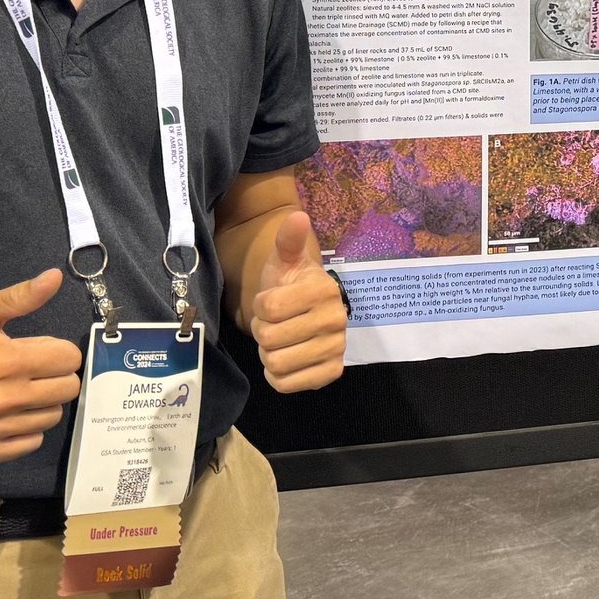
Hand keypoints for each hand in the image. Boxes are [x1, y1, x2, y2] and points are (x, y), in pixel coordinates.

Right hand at [0, 270, 84, 467]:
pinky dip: (24, 429)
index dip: (58, 351)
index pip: (69, 359)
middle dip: (55, 375)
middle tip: (32, 371)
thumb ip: (20, 297)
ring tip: (15, 391)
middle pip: (67, 389)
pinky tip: (5, 414)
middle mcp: (2, 399)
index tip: (40, 350)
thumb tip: (55, 277)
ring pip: (51, 417)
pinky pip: (29, 443)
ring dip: (40, 403)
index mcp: (6, 361)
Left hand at [248, 211, 346, 393]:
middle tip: (276, 323)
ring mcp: (336, 348)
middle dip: (264, 331)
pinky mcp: (332, 372)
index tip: (271, 301)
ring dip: (270, 354)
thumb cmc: (290, 285)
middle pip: (269, 338)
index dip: (260, 305)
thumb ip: (287, 240)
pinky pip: (286, 383)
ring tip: (282, 340)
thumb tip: (296, 216)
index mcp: (324, 290)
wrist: (307, 312)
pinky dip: (278, 375)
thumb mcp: (284, 261)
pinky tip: (288, 359)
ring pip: (276, 362)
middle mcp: (337, 319)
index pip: (267, 308)